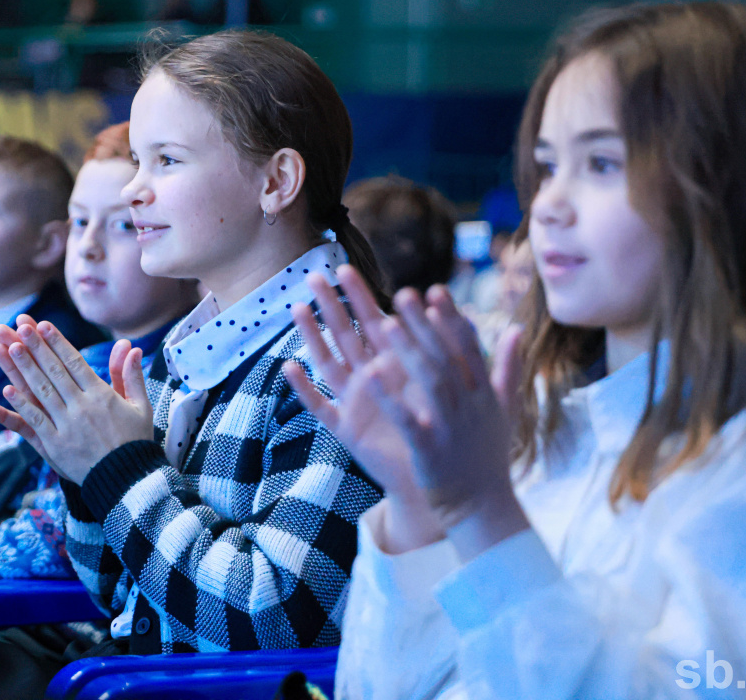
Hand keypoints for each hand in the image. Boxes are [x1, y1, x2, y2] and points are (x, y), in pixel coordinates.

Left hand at [0, 316, 151, 483]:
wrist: (127, 480)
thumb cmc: (135, 441)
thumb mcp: (140, 406)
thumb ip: (132, 375)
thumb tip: (131, 347)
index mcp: (101, 395)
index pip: (75, 362)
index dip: (57, 343)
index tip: (43, 325)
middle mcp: (81, 407)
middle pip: (54, 371)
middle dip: (36, 347)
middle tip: (19, 327)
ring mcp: (66, 426)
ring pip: (41, 391)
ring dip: (23, 369)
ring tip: (9, 348)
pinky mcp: (55, 445)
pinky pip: (34, 421)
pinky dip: (20, 405)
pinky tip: (6, 390)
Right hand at [283, 265, 443, 553]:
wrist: (444, 478)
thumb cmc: (445, 430)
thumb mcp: (453, 384)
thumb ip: (455, 348)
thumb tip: (455, 308)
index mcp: (395, 365)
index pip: (373, 322)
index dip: (359, 297)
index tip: (346, 268)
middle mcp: (370, 379)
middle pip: (345, 335)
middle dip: (331, 305)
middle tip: (314, 276)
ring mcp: (355, 402)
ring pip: (328, 362)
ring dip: (313, 336)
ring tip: (298, 309)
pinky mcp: (347, 430)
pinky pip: (321, 407)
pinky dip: (304, 389)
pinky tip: (290, 367)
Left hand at [369, 285, 527, 558]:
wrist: (482, 508)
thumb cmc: (487, 456)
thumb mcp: (504, 408)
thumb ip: (507, 366)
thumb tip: (514, 328)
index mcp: (484, 394)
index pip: (468, 348)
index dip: (451, 319)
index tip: (435, 290)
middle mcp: (469, 406)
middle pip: (446, 357)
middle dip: (424, 325)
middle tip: (402, 293)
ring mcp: (450, 428)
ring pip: (429, 382)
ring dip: (408, 351)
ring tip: (384, 323)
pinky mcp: (429, 450)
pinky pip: (407, 419)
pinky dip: (390, 398)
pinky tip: (369, 376)